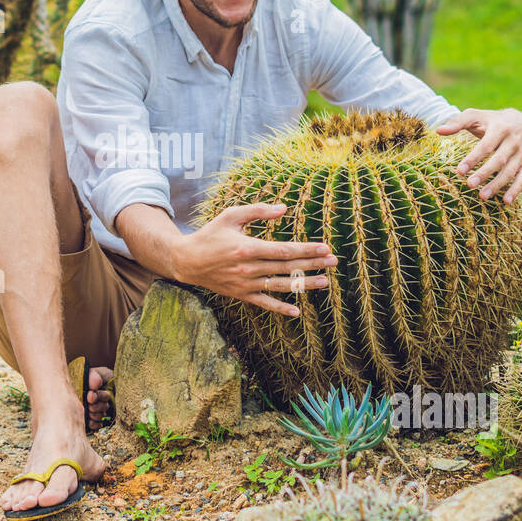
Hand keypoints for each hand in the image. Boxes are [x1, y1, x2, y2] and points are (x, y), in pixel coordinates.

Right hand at [170, 203, 337, 316]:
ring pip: (280, 285)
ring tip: (326, 282)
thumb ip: (257, 210)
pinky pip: (264, 303)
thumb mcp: (231, 215)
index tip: (325, 247)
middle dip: (313, 264)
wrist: (187, 261)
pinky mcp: (241, 294)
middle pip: (287, 267)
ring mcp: (246, 284)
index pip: (283, 250)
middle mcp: (248, 268)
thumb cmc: (211, 234)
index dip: (306, 249)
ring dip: (304, 284)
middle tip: (334, 261)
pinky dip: (280, 308)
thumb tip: (284, 209)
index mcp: (247, 248)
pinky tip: (297, 311)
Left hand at [435, 107, 521, 203]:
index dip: (473, 159)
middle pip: (499, 159)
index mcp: (501, 128)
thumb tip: (439, 131)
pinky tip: (506, 201)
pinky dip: (516, 190)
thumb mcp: (475, 116)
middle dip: (485, 173)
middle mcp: (514, 141)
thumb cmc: (491, 120)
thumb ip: (457, 122)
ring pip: (511, 171)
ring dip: (498, 185)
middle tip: (470, 185)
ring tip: (482, 196)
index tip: (459, 171)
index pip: (486, 146)